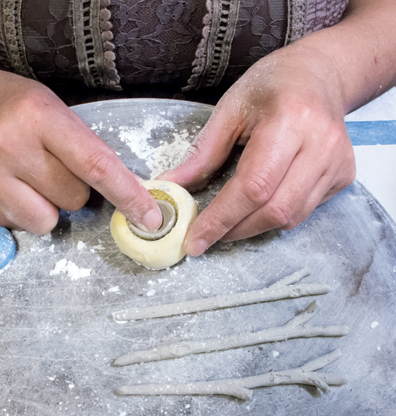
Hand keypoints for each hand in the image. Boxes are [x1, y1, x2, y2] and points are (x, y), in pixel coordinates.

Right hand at [0, 64, 161, 233]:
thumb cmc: (10, 103)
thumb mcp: (51, 108)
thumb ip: (82, 149)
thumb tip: (121, 196)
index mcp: (38, 115)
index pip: (95, 164)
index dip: (127, 194)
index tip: (149, 217)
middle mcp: (7, 143)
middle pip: (73, 199)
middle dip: (73, 191)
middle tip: (51, 167)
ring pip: (44, 221)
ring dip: (46, 207)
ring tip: (27, 179)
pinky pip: (16, 225)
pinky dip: (19, 210)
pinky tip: (4, 184)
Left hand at [159, 44, 355, 255]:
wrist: (318, 74)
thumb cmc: (271, 86)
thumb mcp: (230, 110)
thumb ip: (202, 152)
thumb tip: (172, 185)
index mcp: (290, 120)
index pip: (253, 186)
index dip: (221, 219)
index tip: (195, 240)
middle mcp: (321, 145)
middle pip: (275, 209)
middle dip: (235, 230)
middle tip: (206, 235)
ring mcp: (338, 162)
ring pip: (292, 217)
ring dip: (253, 227)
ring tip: (229, 221)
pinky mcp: (344, 175)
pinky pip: (305, 211)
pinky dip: (275, 216)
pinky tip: (259, 203)